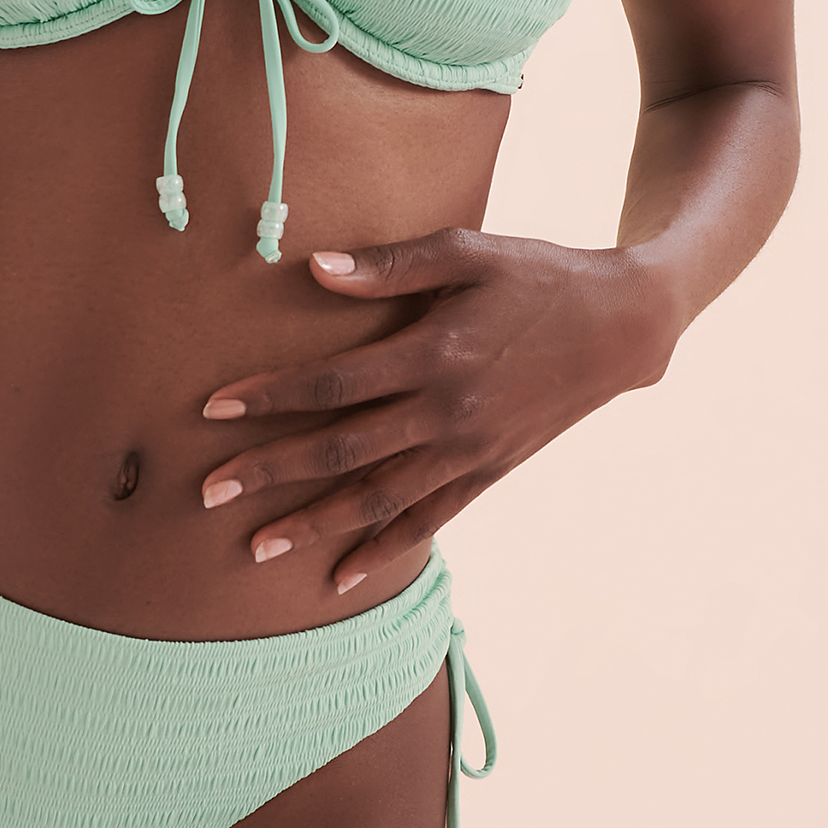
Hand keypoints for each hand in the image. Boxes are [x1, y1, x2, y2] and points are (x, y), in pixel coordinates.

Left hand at [198, 228, 682, 593]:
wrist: (621, 327)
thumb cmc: (538, 275)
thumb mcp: (469, 251)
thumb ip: (391, 266)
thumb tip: (315, 269)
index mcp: (434, 352)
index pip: (333, 384)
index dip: (270, 398)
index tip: (213, 409)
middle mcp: (447, 411)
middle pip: (341, 450)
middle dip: (270, 473)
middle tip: (206, 493)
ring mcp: (469, 450)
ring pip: (378, 500)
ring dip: (313, 525)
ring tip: (255, 549)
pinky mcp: (489, 472)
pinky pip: (428, 521)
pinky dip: (383, 552)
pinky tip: (340, 576)